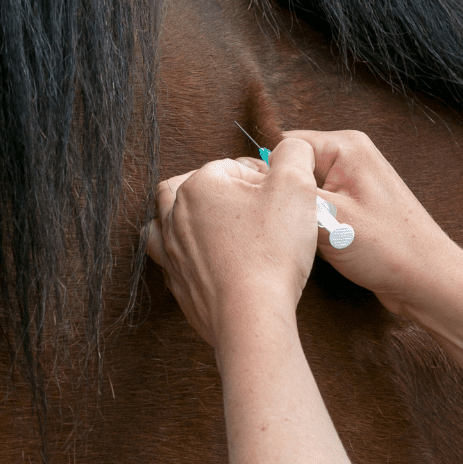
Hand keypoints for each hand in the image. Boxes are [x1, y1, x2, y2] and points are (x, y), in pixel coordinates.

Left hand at [145, 139, 318, 350]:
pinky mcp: (176, 282)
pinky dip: (185, 254)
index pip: (233, 167)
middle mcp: (176, 214)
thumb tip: (291, 147)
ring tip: (214, 226)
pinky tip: (207, 259)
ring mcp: (170, 251)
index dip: (263, 179)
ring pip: (165, 221)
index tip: (282, 201)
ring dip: (186, 218)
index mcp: (199, 184)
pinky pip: (170, 259)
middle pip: (190, 186)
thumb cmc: (271, 251)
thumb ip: (294, 155)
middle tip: (250, 208)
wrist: (250, 316)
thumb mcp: (296, 187)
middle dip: (219, 191)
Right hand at [283, 130, 462, 317]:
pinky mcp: (355, 205)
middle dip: (286, 197)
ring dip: (299, 215)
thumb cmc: (389, 249)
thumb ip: (291, 194)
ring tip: (306, 238)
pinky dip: (312, 224)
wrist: (427, 281)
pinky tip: (316, 245)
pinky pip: (318, 206)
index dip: (272, 177)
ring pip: (303, 191)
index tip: (271, 207)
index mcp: (346, 146)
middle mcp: (351, 156)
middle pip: (293, 168)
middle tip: (288, 227)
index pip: (285, 146)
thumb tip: (256, 181)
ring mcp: (354, 181)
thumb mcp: (329, 218)